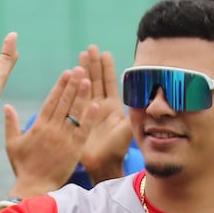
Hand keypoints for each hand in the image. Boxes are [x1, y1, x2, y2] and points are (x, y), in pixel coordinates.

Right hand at [4, 67, 98, 196]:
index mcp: (38, 126)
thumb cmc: (22, 167)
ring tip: (88, 80)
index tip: (67, 73)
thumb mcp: (12, 144)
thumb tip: (7, 106)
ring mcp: (64, 139)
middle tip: (81, 69)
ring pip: (74, 113)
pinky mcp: (74, 150)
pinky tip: (95, 105)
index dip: (60, 86)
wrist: (33, 187)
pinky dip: (89, 119)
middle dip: (73, 85)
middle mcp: (52, 129)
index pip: (51, 101)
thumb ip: (10, 124)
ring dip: (82, 96)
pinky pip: (83, 132)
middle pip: (64, 102)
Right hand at [78, 45, 132, 184]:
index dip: (107, 68)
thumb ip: (133, 112)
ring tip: (81, 55)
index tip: (105, 53)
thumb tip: (144, 98)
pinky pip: (75, 99)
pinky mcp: (78, 117)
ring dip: (83, 71)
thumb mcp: (127, 128)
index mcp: (114, 107)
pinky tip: (69, 76)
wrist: (103, 164)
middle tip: (90, 48)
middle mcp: (101, 106)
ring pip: (86, 86)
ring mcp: (88, 111)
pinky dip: (73, 87)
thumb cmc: (117, 149)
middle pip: (97, 80)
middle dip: (93, 64)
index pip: (111, 83)